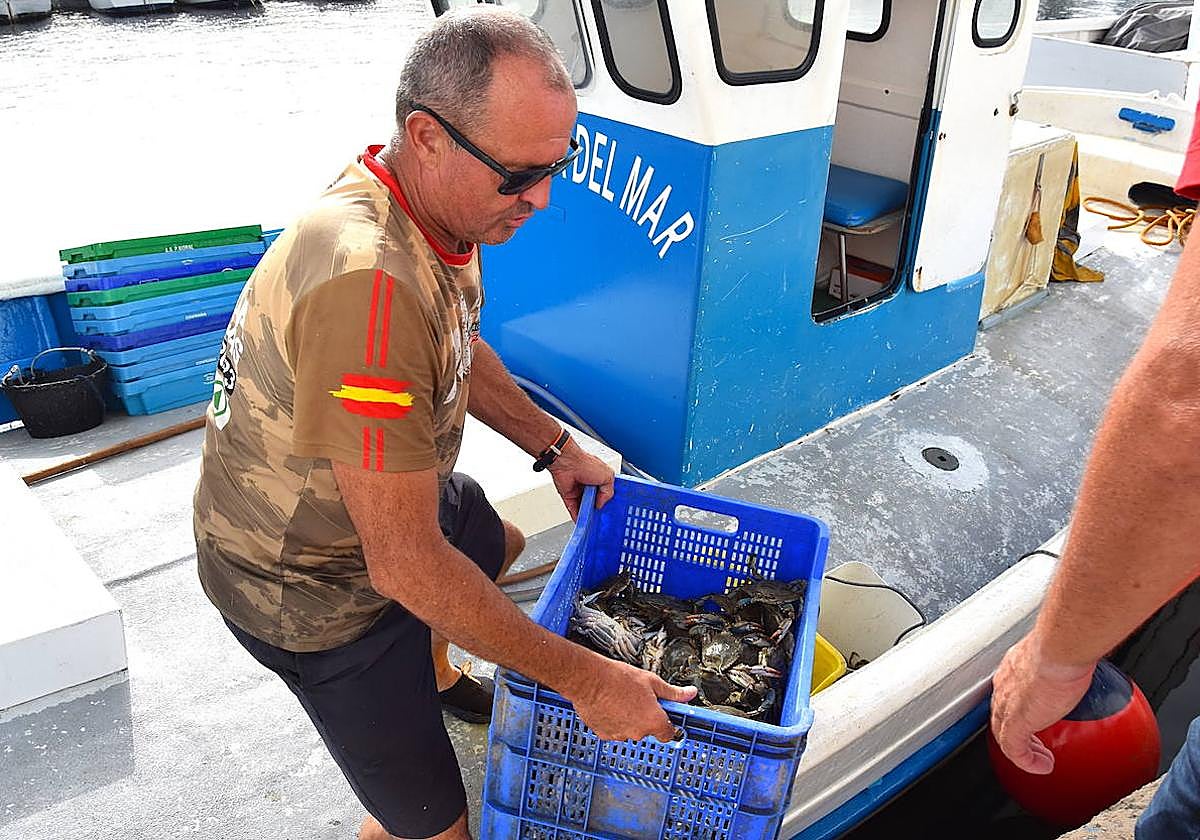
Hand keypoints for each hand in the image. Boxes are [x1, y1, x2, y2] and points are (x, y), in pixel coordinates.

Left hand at [548, 438, 614, 519]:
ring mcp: (579, 491)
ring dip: (588, 514)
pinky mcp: (569, 496)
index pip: (607, 493)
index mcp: (600, 478)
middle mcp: (590, 485)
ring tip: (592, 521)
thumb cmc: (585, 463)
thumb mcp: (608, 476)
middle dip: (598, 510)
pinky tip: (582, 521)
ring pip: (585, 507)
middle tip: (601, 517)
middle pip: (596, 502)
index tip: (611, 510)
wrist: (567, 463)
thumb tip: (601, 504)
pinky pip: (574, 509)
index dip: (609, 501)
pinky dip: (577, 516)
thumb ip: (609, 492)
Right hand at [566, 655, 696, 741]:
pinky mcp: (603, 734)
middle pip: (647, 730)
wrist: (589, 679)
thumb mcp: (651, 681)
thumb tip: (690, 694)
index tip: (663, 713)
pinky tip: (609, 705)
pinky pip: (614, 730)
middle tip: (639, 699)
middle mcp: (637, 732)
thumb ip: (673, 693)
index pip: (668, 734)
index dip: (667, 723)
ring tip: (621, 699)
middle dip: (645, 717)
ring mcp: (620, 735)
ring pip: (630, 730)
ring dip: (629, 719)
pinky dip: (614, 721)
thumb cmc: (619, 678)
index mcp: (653, 721)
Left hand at [990, 632, 1095, 773]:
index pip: (1008, 690)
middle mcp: (1005, 685)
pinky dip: (1027, 761)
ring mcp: (1008, 704)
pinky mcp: (1016, 722)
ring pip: (1004, 734)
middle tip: (1034, 741)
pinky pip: (1014, 750)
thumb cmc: (1064, 643)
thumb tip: (1089, 661)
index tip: (1034, 712)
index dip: (1016, 704)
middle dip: (1015, 729)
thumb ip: (1070, 661)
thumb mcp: (1063, 654)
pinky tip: (1042, 766)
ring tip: (1039, 758)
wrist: (1060, 649)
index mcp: (1015, 667)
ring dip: (1022, 749)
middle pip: (1002, 712)